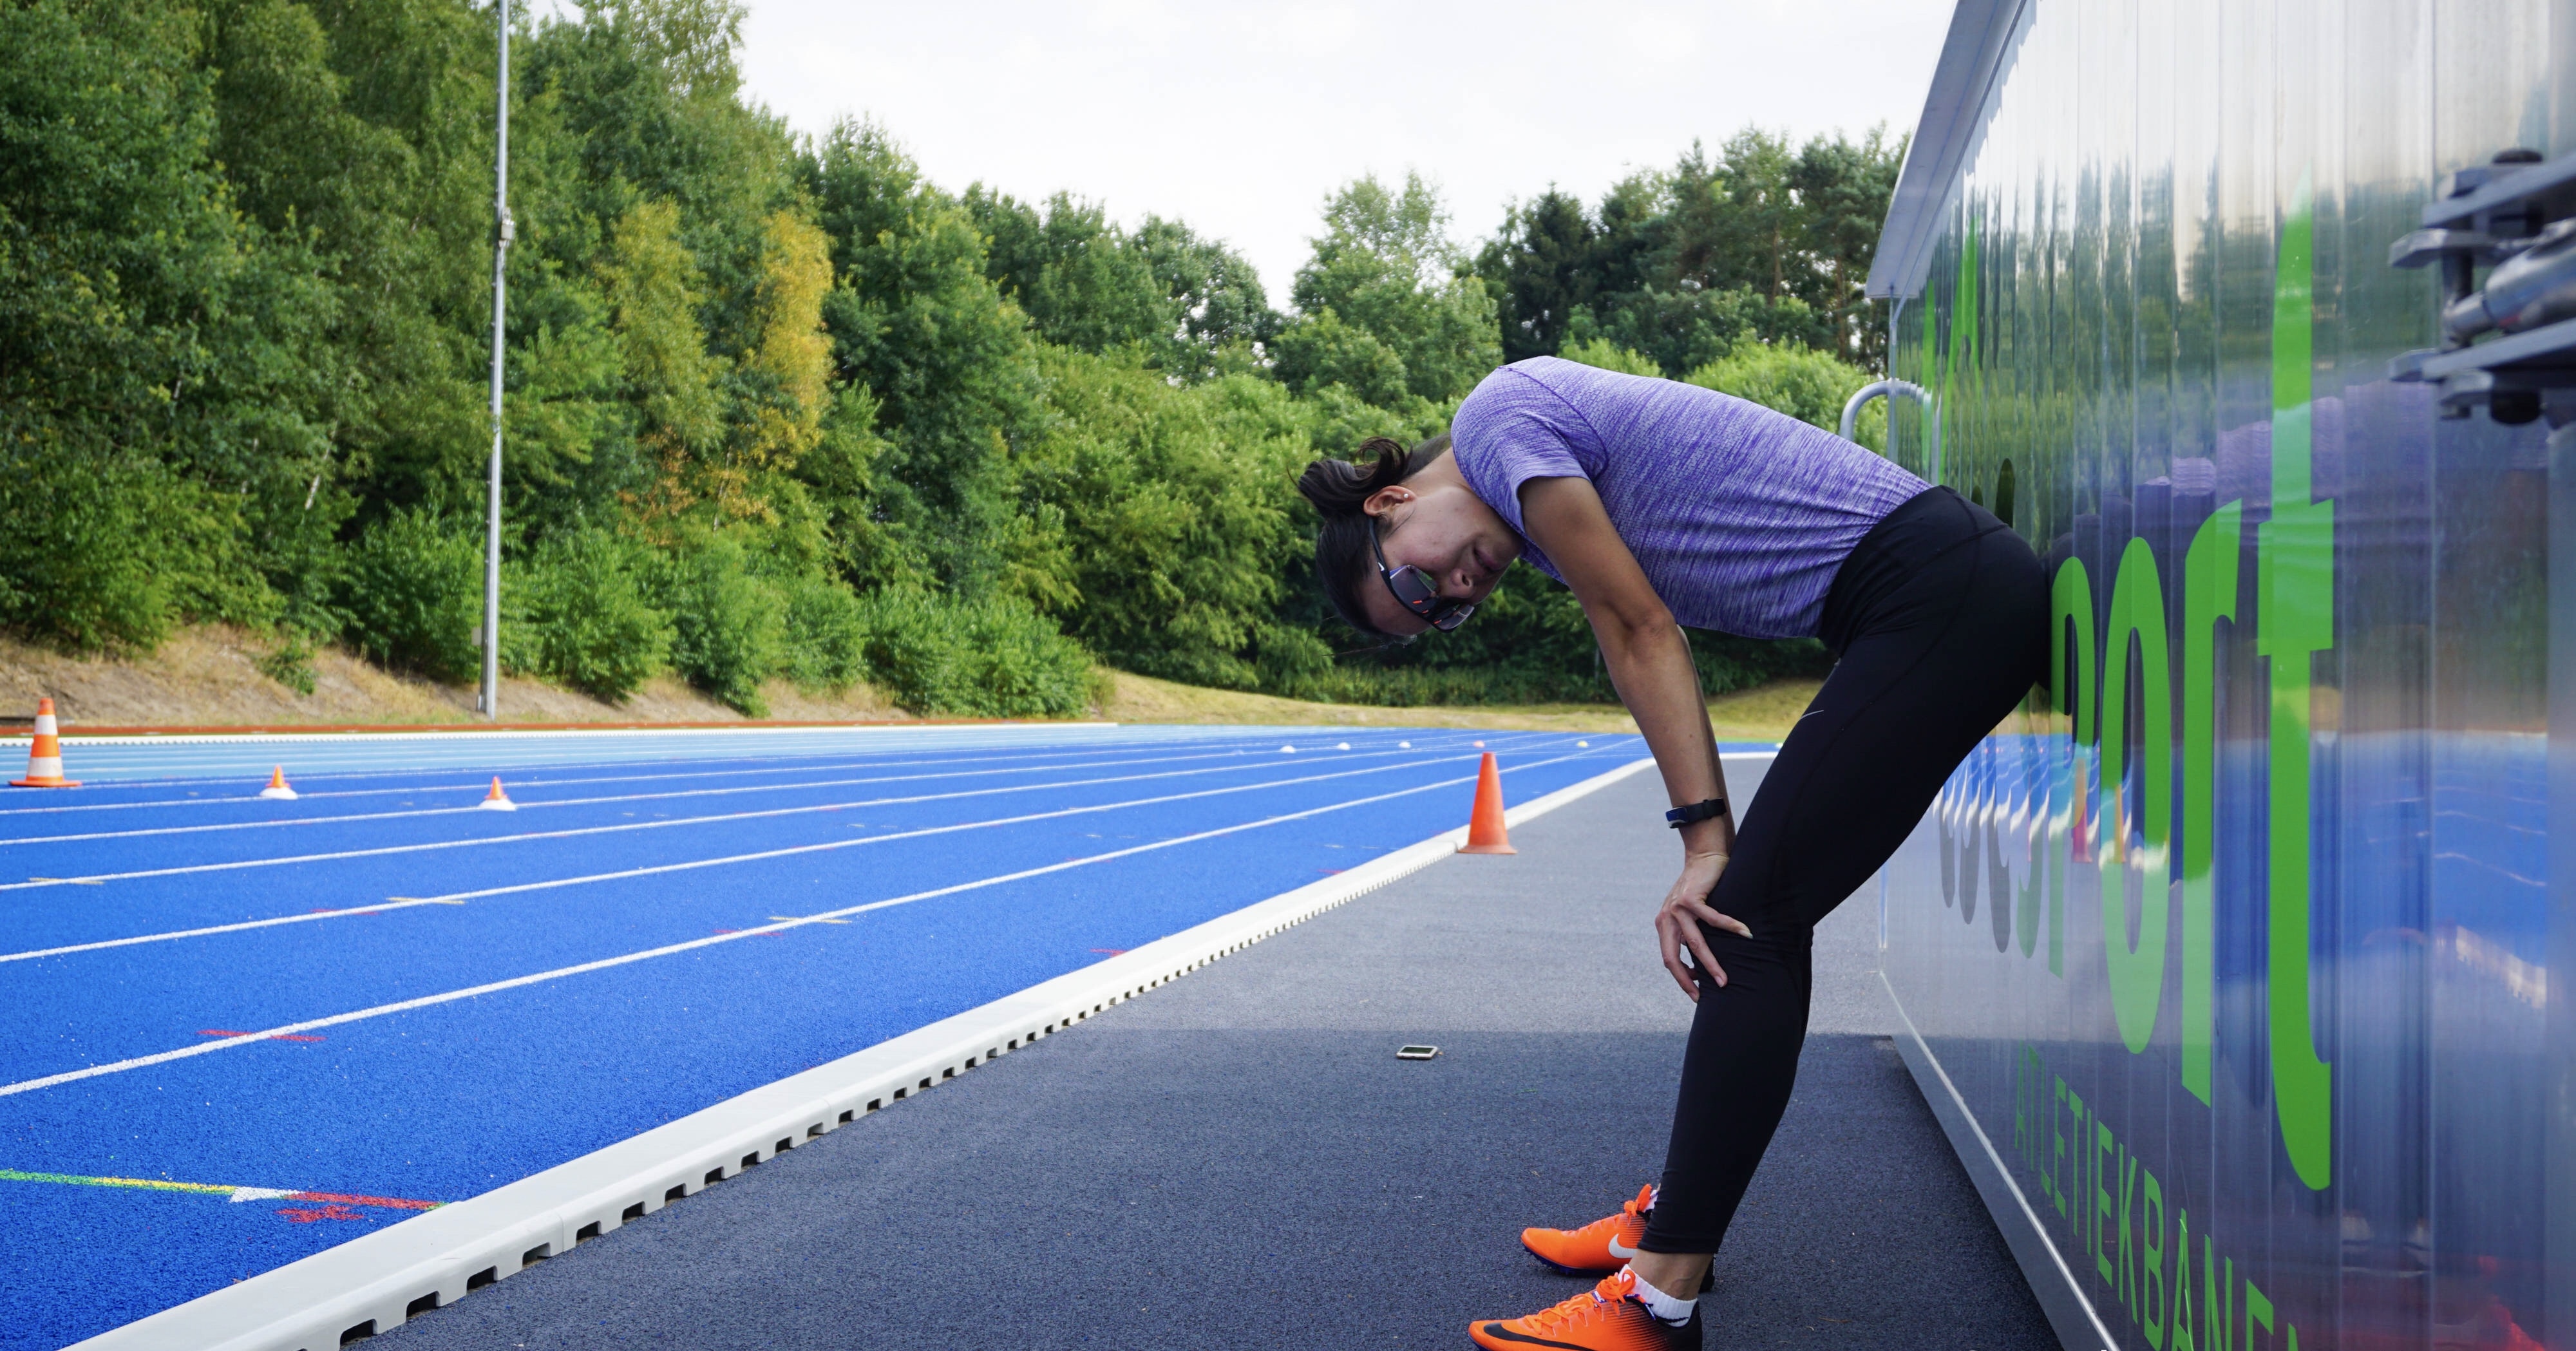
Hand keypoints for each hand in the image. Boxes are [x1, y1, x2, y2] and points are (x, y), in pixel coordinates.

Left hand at [1656, 851, 1749, 999]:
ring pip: (1695, 944)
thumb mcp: (1690, 916)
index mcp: (1664, 926)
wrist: (1703, 857)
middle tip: (1705, 996)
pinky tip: (1745, 934)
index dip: (1681, 979)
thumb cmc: (1701, 889)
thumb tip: (1698, 966)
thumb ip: (1690, 935)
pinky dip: (1731, 928)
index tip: (1696, 994)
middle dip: (1689, 981)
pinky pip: (1713, 919)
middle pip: (1674, 958)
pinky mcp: (1690, 897)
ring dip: (1712, 964)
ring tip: (1724, 979)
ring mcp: (1676, 908)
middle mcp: (1666, 919)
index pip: (1669, 959)